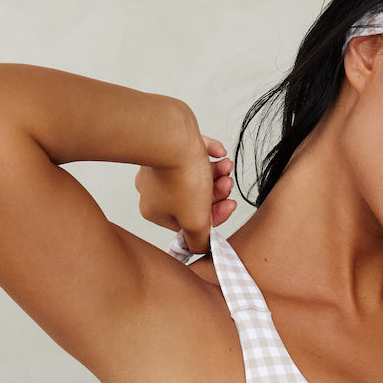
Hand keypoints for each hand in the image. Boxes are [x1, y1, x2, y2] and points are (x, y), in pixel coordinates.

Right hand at [135, 135, 235, 252]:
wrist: (172, 135)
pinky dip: (207, 153)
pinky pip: (191, 151)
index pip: (190, 221)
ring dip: (216, 173)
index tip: (230, 206)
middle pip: (193, 198)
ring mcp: (158, 165)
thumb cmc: (181, 178)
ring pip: (193, 175)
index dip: (214, 215)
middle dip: (216, 192)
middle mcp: (153, 190)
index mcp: (155, 211)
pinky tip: (219, 151)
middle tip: (229, 184)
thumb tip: (200, 247)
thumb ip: (199, 240)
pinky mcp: (167, 144)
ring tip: (226, 165)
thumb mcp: (196, 220)